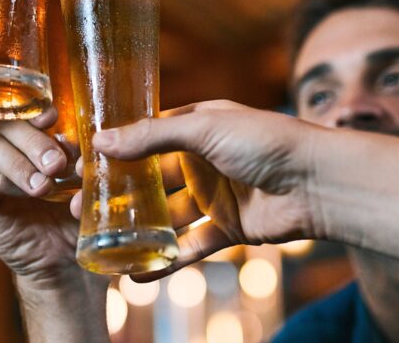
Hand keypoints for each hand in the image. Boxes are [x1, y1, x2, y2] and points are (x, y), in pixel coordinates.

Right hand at [0, 110, 103, 289]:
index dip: (35, 109)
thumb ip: (84, 162)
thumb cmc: (77, 219)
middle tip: (57, 164)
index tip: (54, 118)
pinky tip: (25, 193)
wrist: (66, 263)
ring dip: (17, 161)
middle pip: (7, 125)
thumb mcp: (87, 185)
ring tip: (44, 186)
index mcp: (35, 140)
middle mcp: (9, 151)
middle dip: (33, 140)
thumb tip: (84, 149)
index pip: (25, 111)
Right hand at [86, 100, 319, 279]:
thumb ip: (153, 136)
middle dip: (119, 193)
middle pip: (151, 179)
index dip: (116, 151)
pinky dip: (168, 259)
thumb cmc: (267, 141)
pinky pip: (192, 246)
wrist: (318, 183)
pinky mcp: (228, 228)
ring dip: (138, 228)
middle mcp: (203, 160)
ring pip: (167, 215)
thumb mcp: (205, 128)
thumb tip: (101, 140)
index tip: (82, 166)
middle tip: (80, 207)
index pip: (147, 137)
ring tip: (100, 241)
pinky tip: (138, 271)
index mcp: (197, 126)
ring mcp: (215, 195)